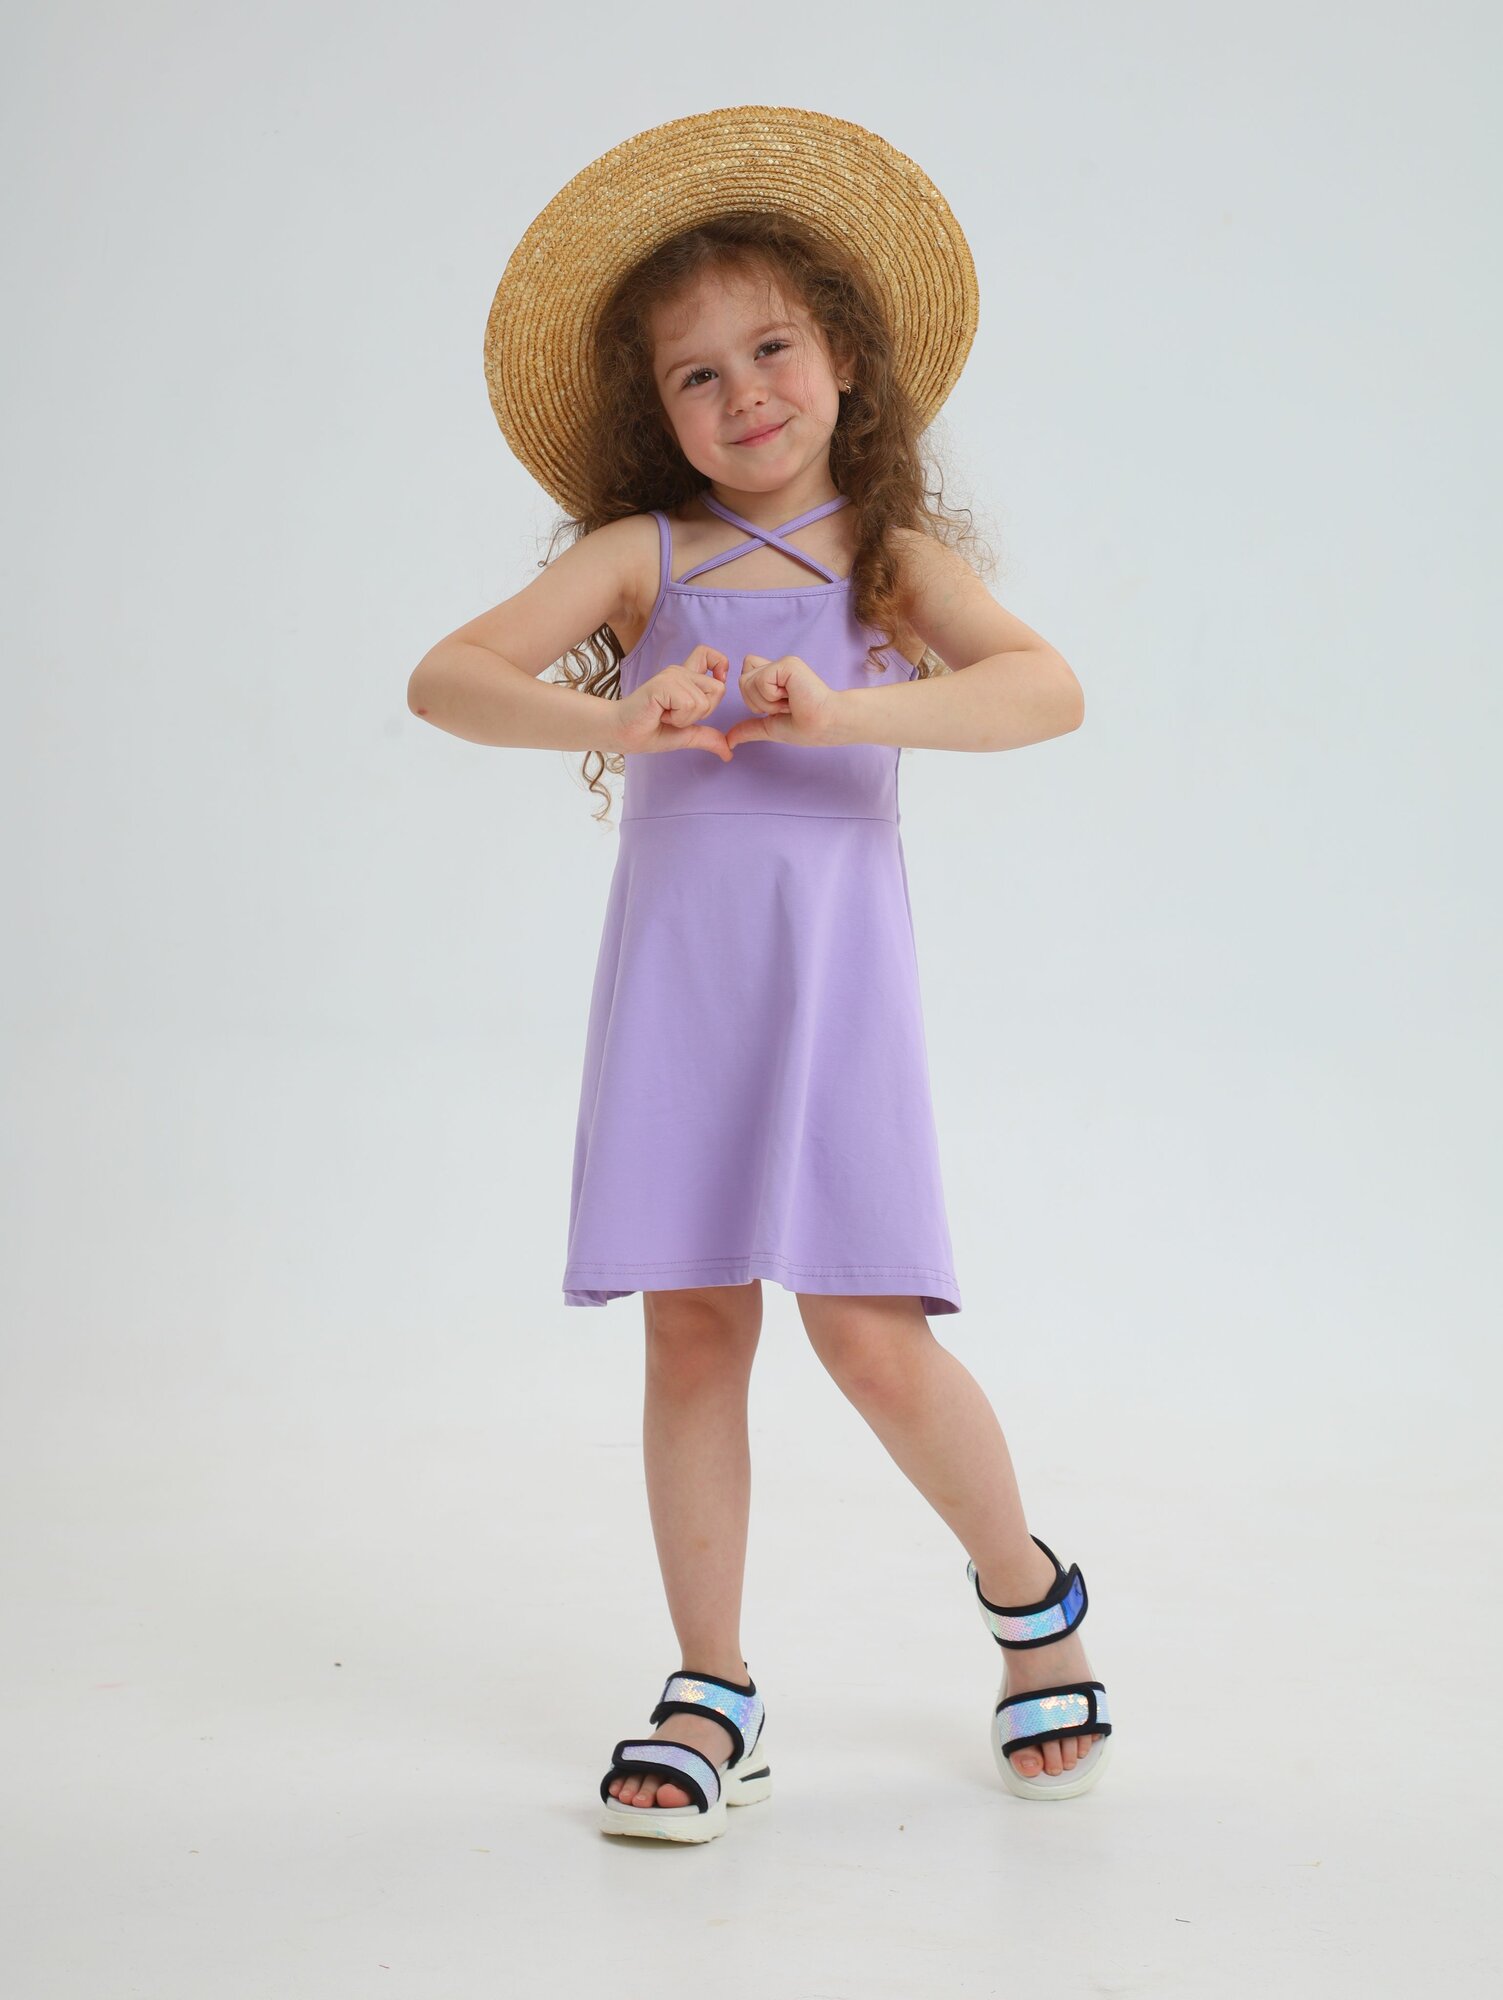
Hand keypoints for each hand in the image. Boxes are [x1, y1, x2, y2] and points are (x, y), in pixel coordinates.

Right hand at [614, 645, 733, 760]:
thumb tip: (728, 752)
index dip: (719, 665)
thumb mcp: (685, 735)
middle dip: (703, 712)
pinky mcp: (663, 683)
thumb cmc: (647, 731)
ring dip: (686, 718)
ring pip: (704, 701)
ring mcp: (671, 676)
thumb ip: (707, 737)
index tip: (711, 684)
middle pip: (718, 688)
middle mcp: (680, 672)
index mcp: (685, 679)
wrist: (621, 734)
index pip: (709, 655)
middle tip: (677, 715)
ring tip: (665, 715)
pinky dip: (678, 718)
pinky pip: (689, 704)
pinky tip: (660, 714)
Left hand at [724, 654, 842, 750]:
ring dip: (765, 701)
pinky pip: (760, 680)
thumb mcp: (770, 728)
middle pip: (742, 679)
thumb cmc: (807, 727)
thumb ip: (750, 729)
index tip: (777, 709)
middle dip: (756, 701)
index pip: (745, 677)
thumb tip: (729, 741)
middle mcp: (777, 667)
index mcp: (774, 679)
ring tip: (788, 703)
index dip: (753, 698)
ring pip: (746, 680)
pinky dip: (771, 696)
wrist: (826, 726)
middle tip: (782, 707)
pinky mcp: (788, 664)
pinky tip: (791, 698)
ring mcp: (783, 664)